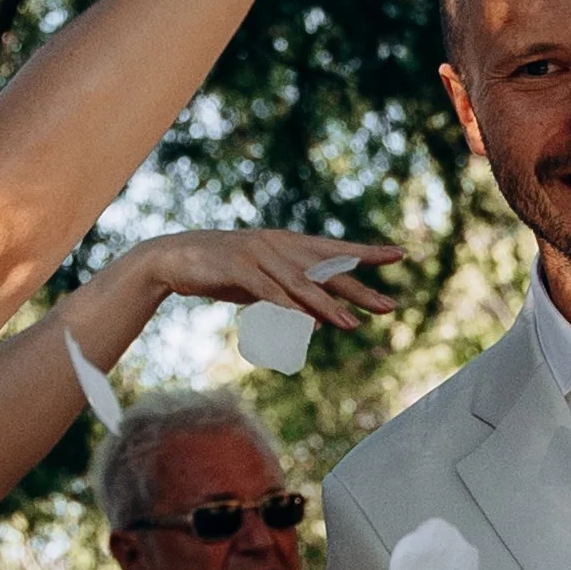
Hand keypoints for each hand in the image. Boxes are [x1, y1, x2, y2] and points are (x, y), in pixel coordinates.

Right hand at [111, 227, 401, 332]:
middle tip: (391, 307)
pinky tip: (309, 323)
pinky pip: (270, 294)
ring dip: (329, 307)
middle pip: (326, 270)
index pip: (333, 249)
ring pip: (302, 285)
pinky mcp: (239, 270)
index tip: (399, 255)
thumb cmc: (220, 270)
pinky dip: (290, 309)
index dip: (366, 253)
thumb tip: (317, 317)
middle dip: (359, 289)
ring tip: (353, 325)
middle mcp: (278, 246)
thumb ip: (289, 294)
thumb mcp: (260, 282)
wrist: (171, 259)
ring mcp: (259, 256)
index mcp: (286, 244)